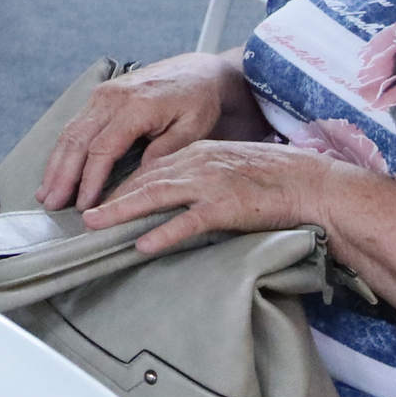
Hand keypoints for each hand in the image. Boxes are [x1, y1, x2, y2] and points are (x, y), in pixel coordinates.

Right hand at [35, 53, 244, 209]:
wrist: (198, 71)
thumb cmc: (199, 102)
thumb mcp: (193, 129)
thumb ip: (164, 152)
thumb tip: (137, 181)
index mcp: (136, 106)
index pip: (103, 148)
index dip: (90, 179)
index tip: (85, 205)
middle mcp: (112, 97)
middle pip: (77, 140)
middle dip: (62, 175)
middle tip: (53, 205)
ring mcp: (102, 95)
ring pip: (70, 132)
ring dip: (56, 165)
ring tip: (46, 194)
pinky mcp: (99, 96)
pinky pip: (75, 125)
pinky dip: (63, 150)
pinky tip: (55, 171)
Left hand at [78, 138, 352, 255]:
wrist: (312, 184)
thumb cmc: (275, 178)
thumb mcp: (229, 166)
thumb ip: (200, 174)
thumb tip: (171, 194)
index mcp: (200, 151)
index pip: (150, 166)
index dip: (121, 182)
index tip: (98, 196)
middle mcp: (199, 163)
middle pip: (143, 179)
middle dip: (110, 195)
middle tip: (83, 212)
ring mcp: (212, 184)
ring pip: (156, 195)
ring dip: (122, 211)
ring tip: (97, 224)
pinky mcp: (227, 207)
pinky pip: (188, 222)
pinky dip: (163, 233)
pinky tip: (144, 244)